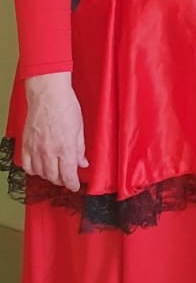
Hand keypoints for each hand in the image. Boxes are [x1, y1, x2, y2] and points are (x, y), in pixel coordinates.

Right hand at [22, 74, 87, 191]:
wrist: (48, 95)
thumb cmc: (66, 107)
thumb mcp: (79, 128)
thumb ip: (80, 149)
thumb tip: (82, 163)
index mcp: (65, 148)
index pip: (68, 175)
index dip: (72, 184)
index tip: (74, 186)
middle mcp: (49, 151)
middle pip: (54, 177)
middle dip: (61, 181)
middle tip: (66, 179)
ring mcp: (36, 149)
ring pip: (40, 173)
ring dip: (48, 176)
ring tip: (55, 172)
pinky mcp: (26, 144)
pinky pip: (27, 165)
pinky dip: (33, 170)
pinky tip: (39, 167)